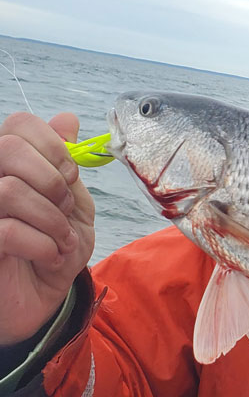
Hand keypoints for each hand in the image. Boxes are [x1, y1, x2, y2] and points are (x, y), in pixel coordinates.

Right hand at [0, 112, 94, 345]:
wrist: (44, 299)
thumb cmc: (56, 246)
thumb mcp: (73, 201)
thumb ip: (67, 162)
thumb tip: (66, 117)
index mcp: (9, 165)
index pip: (20, 123)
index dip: (53, 145)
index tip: (72, 175)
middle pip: (8, 147)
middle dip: (51, 180)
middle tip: (64, 206)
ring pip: (10, 190)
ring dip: (52, 220)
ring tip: (62, 240)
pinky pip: (7, 231)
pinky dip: (42, 245)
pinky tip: (50, 257)